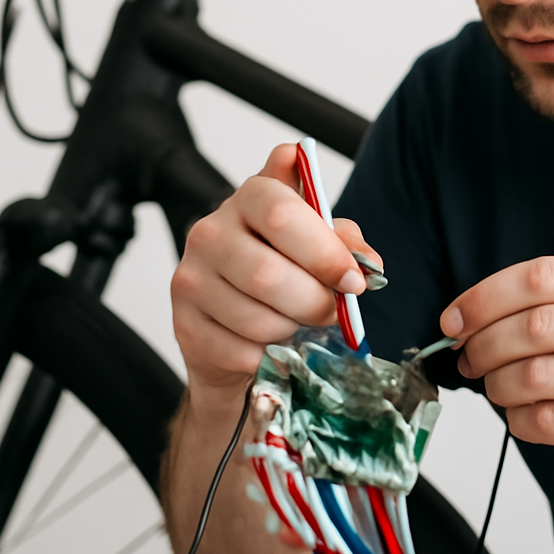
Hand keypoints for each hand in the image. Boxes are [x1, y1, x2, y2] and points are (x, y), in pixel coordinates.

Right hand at [171, 143, 380, 407]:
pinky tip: (273, 344)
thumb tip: (369, 265)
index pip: (282, 214)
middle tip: (333, 312)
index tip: (352, 280)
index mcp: (251, 197)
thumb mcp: (320, 242)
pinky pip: (241, 352)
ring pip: (256, 319)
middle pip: (267, 274)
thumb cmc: (285, 268)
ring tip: (300, 324)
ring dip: (293, 331)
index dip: (323, 252)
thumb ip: (345, 243)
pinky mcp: (185, 325)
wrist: (237, 318)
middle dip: (314, 302)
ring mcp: (191, 278)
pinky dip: (270, 356)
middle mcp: (211, 232)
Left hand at [441, 256, 553, 515]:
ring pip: (535, 373)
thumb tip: (479, 312)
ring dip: (499, 384)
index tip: (455, 316)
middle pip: (534, 323)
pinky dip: (521, 420)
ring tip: (496, 389)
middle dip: (485, 342)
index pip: (543, 275)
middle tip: (467, 356)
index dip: (486, 295)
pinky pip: (549, 419)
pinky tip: (524, 417)